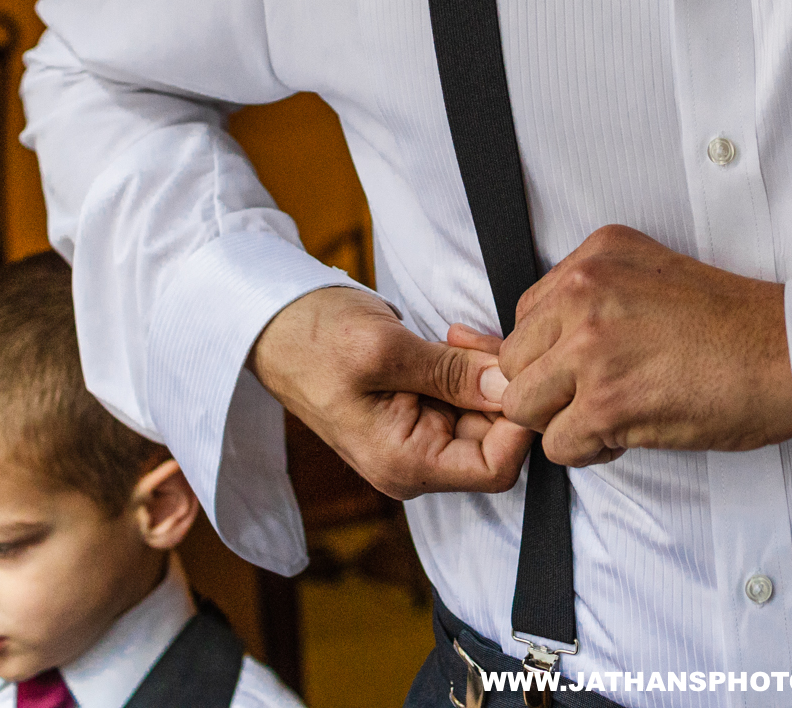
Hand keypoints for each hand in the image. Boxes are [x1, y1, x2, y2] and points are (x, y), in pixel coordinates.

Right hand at [249, 288, 530, 498]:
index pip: (497, 467)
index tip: (511, 371)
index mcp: (406, 465)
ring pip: (486, 415)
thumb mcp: (385, 350)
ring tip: (459, 335)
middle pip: (497, 440)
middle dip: (501, 388)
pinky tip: (454, 340)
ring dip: (487, 372)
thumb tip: (511, 387)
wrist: (273, 324)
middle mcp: (416, 462)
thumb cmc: (313, 339)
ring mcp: (419, 437)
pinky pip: (467, 398)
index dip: (517, 423)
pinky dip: (472, 367)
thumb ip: (452, 374)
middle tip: (478, 339)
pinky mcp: (420, 410)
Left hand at [487, 226, 791, 466]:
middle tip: (601, 395)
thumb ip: (594, 298)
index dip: (553, 353)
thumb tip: (536, 348)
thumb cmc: (735, 325)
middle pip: (514, 361)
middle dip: (549, 389)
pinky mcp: (605, 402)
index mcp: (597, 256)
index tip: (590, 366)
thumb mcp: (655, 274)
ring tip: (614, 415)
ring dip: (564, 421)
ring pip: (523, 406)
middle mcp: (585, 292)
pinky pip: (557, 446)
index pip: (526, 315)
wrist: (789, 355)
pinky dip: (590, 452)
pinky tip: (631, 432)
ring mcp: (590, 347)